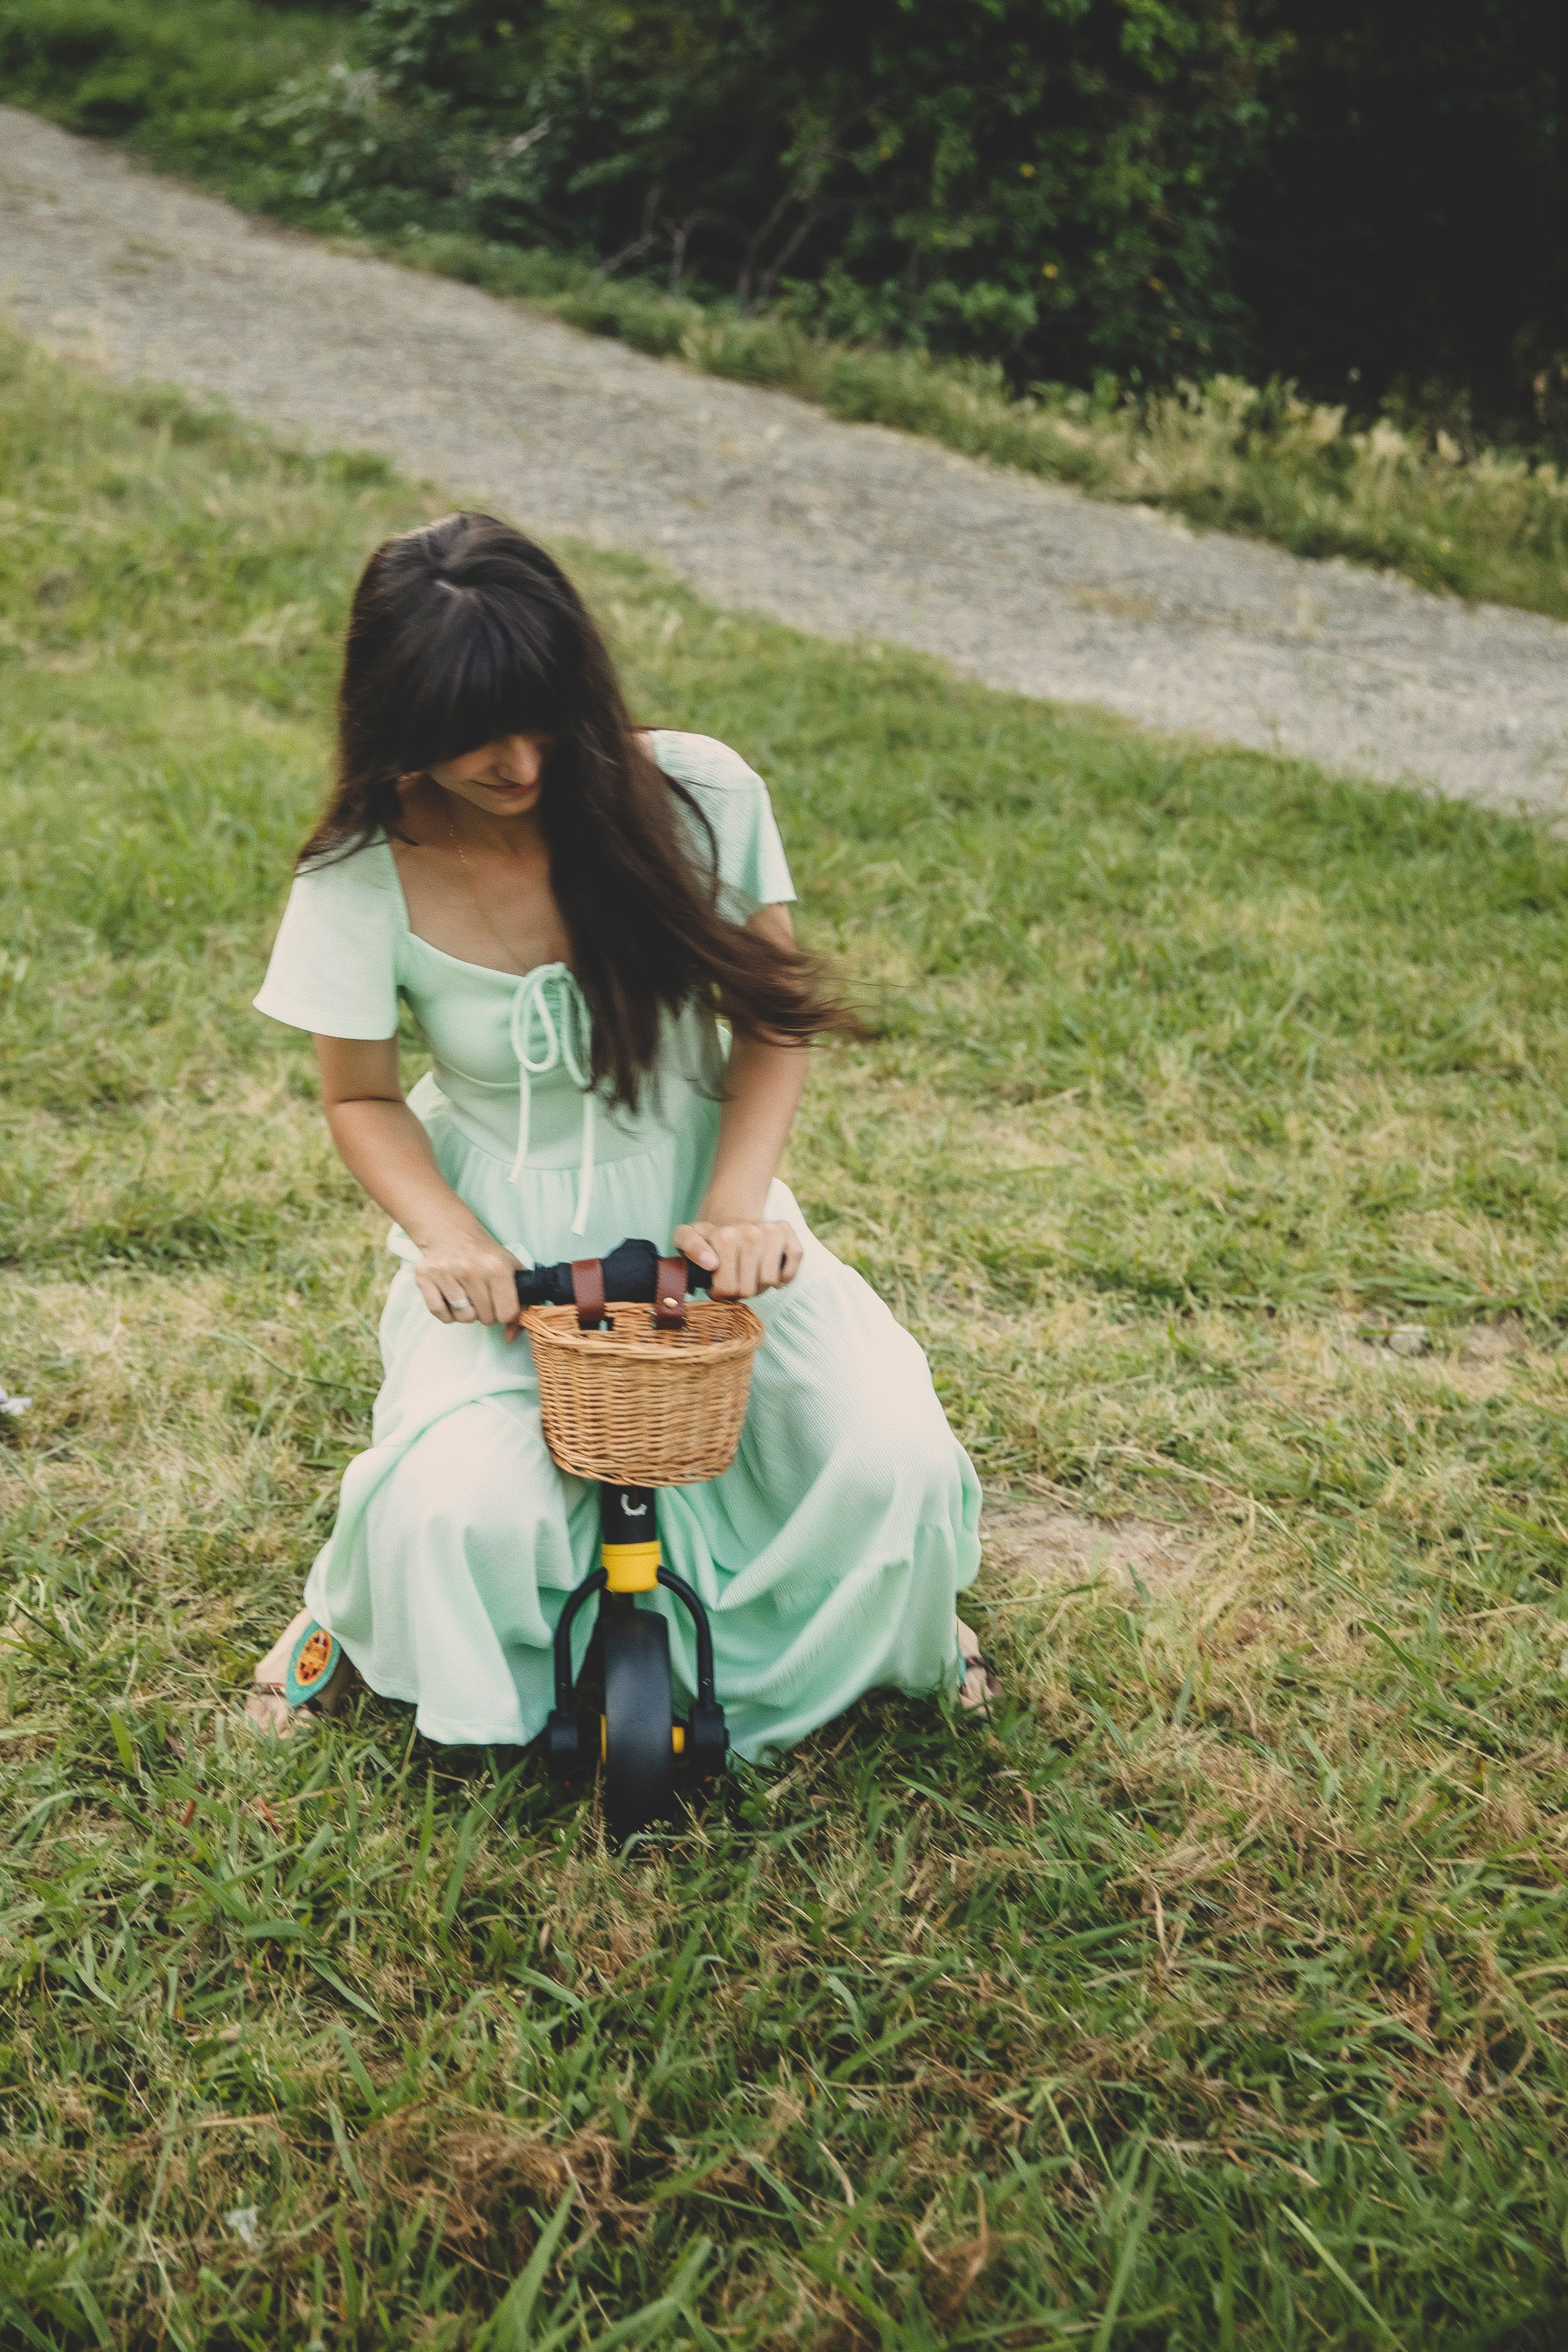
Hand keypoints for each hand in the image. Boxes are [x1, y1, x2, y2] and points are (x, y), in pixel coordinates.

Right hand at [411, 1227, 524, 1338]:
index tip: (501, 1303)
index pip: (506, 1314)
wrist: (450, 1231)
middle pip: (485, 1318)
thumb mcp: (511, 1269)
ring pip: (463, 1318)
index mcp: (496, 1267)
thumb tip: (510, 1337)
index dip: (505, 1313)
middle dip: (486, 1312)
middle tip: (482, 1296)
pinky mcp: (424, 1277)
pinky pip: (439, 1313)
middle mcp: (470, 1269)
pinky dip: (447, 1312)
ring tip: (466, 1295)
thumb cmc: (484, 1254)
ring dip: (466, 1312)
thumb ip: (521, 1303)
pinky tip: (451, 1297)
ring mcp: (445, 1272)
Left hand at [675, 1216, 800, 1299]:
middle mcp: (751, 1232)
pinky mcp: (788, 1233)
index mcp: (725, 1236)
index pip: (726, 1288)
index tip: (716, 1284)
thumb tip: (711, 1262)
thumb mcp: (686, 1237)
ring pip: (770, 1281)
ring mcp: (771, 1231)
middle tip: (733, 1280)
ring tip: (749, 1275)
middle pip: (748, 1289)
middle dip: (739, 1291)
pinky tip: (771, 1274)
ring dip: (759, 1285)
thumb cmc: (709, 1238)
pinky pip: (791, 1268)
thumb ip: (689, 1246)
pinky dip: (783, 1278)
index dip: (719, 1293)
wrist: (732, 1219)